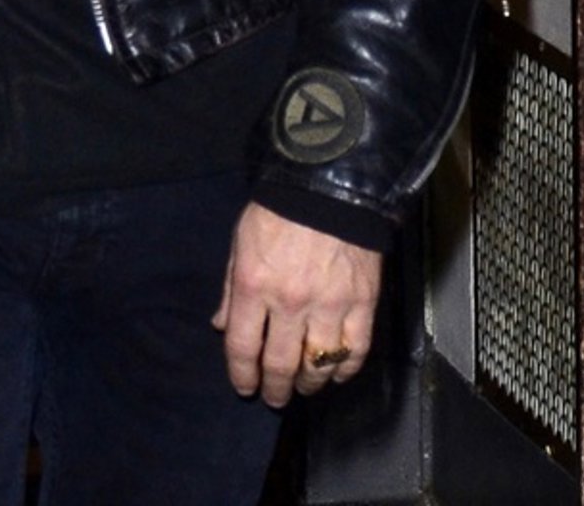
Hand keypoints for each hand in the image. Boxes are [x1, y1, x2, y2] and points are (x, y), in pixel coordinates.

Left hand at [212, 203, 382, 406]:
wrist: (328, 186)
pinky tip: (336, 374)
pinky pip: (355, 352)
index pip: (242, 347)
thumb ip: (230, 288)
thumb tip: (221, 326)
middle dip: (275, 388)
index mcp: (253, 285)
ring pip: (318, 366)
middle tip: (274, 397)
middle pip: (280, 364)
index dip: (241, 374)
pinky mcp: (362, 304)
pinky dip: (345, 370)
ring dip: (309, 384)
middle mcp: (289, 303)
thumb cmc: (277, 211)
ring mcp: (328, 306)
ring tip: (304, 386)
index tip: (245, 387)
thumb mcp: (240, 241)